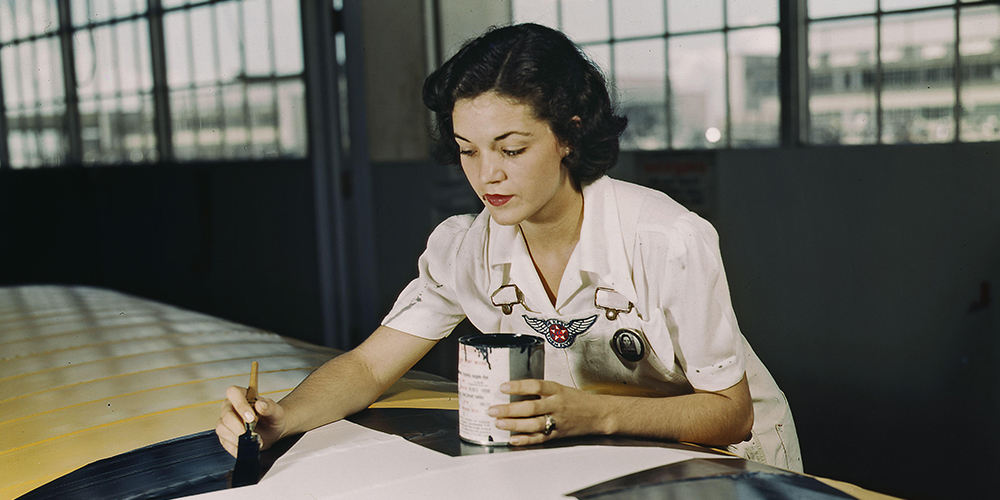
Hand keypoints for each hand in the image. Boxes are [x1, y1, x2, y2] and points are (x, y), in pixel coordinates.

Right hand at [216, 385, 286, 456]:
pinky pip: (224, 442)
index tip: (251, 418)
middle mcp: (230, 407)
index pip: (233, 393)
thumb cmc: (272, 417)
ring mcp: (225, 422)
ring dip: (237, 438)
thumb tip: (260, 404)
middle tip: (251, 433)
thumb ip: (269, 407)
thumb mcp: (276, 411)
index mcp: (242, 395)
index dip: (240, 405)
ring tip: (252, 441)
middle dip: (238, 426)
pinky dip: (235, 447)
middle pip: (226, 414)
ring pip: (222, 428)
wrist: (273, 431)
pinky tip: (245, 447)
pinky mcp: (225, 436)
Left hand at [487, 379, 606, 445]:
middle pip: (531, 407)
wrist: (598, 414)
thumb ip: (540, 391)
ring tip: (499, 423)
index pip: (536, 386)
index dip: (519, 386)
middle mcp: (557, 405)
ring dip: (514, 424)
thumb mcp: (559, 388)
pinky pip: (540, 438)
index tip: (503, 387)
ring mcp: (558, 421)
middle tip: (493, 410)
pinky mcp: (558, 434)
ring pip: (534, 424)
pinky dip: (526, 440)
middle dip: (510, 409)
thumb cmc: (576, 400)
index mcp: (557, 390)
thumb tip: (513, 391)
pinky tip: (513, 439)